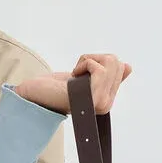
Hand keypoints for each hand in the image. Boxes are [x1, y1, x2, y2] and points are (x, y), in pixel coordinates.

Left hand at [14, 53, 132, 114]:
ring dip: (90, 59)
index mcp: (105, 100)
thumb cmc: (53, 87)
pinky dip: (85, 62)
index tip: (83, 73)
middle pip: (118, 63)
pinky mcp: (92, 97)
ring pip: (113, 62)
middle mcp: (105, 105)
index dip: (100, 62)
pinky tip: (73, 76)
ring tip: (76, 73)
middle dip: (96, 58)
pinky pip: (100, 66)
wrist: (34, 94)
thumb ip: (106, 73)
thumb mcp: (84, 77)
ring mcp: (100, 103)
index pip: (121, 67)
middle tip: (78, 71)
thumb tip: (127, 66)